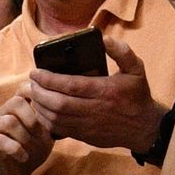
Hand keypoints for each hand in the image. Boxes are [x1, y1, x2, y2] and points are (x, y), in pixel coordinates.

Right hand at [0, 87, 52, 174]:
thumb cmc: (30, 153)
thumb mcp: (45, 137)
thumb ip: (51, 122)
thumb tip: (63, 109)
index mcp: (16, 108)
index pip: (23, 89)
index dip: (35, 94)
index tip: (47, 108)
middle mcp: (2, 113)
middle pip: (16, 102)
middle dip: (33, 120)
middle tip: (41, 136)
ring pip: (9, 121)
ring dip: (25, 137)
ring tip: (32, 150)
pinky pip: (0, 140)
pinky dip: (15, 149)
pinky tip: (23, 157)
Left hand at [26, 33, 164, 155]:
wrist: (144, 128)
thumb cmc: (137, 95)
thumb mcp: (136, 69)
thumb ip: (121, 52)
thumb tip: (104, 38)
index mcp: (104, 91)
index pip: (69, 85)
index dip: (48, 79)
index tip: (36, 72)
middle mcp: (94, 109)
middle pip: (57, 103)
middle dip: (39, 93)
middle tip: (30, 83)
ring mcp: (88, 126)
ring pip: (55, 118)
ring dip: (40, 107)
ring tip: (34, 95)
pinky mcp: (84, 136)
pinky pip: (59, 130)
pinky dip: (46, 120)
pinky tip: (42, 110)